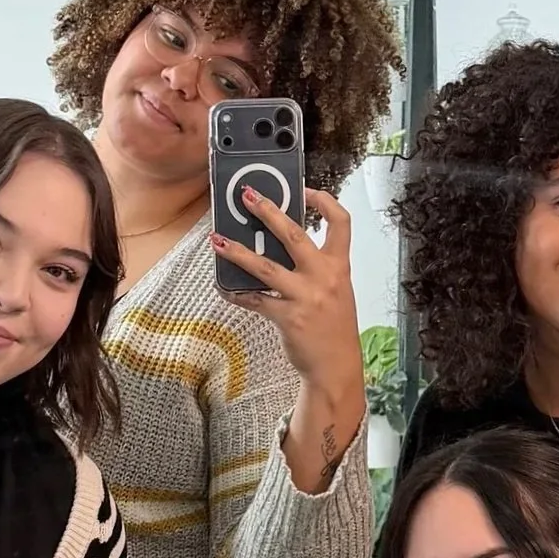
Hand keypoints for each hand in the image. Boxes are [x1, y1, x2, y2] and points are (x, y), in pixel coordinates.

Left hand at [216, 189, 362, 396]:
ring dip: (238, 251)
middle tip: (247, 196)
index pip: (340, 222)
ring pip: (265, 266)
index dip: (324, 201)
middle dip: (268, 211)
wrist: (337, 366)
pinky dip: (237, 293)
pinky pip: (255, 300)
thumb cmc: (335, 328)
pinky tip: (224, 287)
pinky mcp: (288, 317)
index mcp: (340, 266)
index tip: (305, 190)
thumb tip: (281, 244)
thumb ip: (316, 267)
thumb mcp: (336, 290)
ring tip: (218, 240)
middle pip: (294, 234)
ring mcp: (306, 297)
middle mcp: (324, 277)